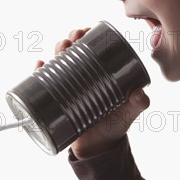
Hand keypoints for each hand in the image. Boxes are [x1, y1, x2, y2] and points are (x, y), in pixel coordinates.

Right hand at [35, 27, 149, 158]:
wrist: (99, 148)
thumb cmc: (116, 125)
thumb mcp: (129, 113)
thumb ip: (138, 104)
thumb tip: (140, 94)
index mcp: (100, 72)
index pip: (93, 48)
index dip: (87, 35)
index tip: (85, 31)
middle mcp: (83, 75)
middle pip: (74, 51)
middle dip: (70, 39)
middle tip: (71, 40)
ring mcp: (68, 86)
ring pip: (59, 62)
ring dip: (56, 50)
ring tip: (59, 49)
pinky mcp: (56, 99)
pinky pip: (44, 82)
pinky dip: (39, 71)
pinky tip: (39, 65)